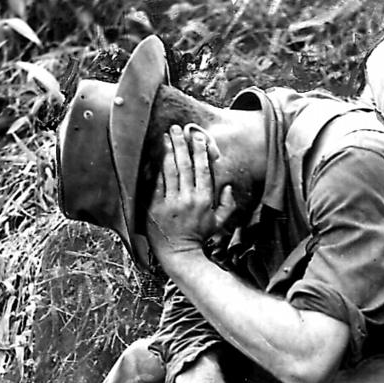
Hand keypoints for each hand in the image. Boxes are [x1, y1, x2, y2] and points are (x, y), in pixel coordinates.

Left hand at [146, 125, 235, 261]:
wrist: (180, 254)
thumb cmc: (199, 236)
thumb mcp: (219, 223)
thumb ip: (228, 204)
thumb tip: (229, 186)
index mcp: (204, 200)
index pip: (202, 169)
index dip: (200, 150)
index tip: (197, 136)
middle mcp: (188, 199)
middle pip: (185, 165)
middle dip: (181, 144)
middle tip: (177, 128)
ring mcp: (170, 202)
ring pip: (170, 170)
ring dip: (167, 150)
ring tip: (166, 136)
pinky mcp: (155, 207)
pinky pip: (155, 183)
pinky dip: (154, 168)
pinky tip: (153, 155)